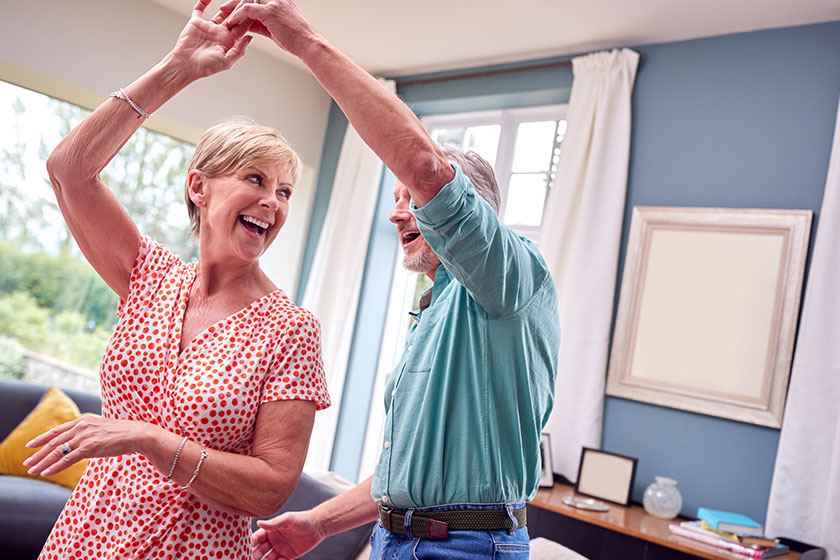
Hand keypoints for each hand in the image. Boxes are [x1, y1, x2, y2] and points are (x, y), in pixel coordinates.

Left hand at [23, 415, 151, 476]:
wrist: (138, 433)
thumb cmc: (123, 433)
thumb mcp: (102, 429)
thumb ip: (89, 433)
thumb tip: (81, 442)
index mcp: (83, 420)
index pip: (57, 430)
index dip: (41, 438)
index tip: (29, 445)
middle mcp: (81, 426)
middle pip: (54, 441)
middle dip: (38, 453)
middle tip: (26, 463)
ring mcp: (85, 436)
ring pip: (57, 451)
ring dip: (43, 462)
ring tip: (32, 470)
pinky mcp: (89, 447)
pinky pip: (67, 459)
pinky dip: (55, 467)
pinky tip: (46, 473)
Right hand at [168, 0, 253, 79]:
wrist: (185, 65)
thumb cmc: (205, 67)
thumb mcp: (226, 62)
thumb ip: (239, 50)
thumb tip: (250, 37)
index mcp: (230, 41)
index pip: (242, 26)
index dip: (249, 17)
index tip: (256, 8)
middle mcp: (221, 33)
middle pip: (234, 17)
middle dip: (240, 7)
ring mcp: (209, 27)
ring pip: (221, 12)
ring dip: (227, 4)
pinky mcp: (196, 23)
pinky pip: (200, 9)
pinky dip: (203, 1)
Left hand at [218, 0, 317, 56]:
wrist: (308, 44)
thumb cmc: (295, 39)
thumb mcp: (274, 28)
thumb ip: (260, 23)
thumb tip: (247, 25)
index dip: (241, 1)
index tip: (230, 7)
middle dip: (234, 2)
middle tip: (223, 9)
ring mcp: (274, 2)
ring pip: (247, 0)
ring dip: (234, 8)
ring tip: (225, 17)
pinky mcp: (271, 11)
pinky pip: (248, 9)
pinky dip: (238, 16)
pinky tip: (232, 22)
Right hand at [251, 510, 325, 559]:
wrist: (318, 526)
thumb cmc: (302, 519)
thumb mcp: (287, 519)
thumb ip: (274, 523)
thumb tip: (258, 522)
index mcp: (271, 530)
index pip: (256, 538)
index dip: (248, 544)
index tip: (240, 549)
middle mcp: (273, 540)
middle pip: (259, 550)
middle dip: (252, 555)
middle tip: (244, 559)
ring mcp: (280, 549)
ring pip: (267, 559)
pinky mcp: (288, 556)